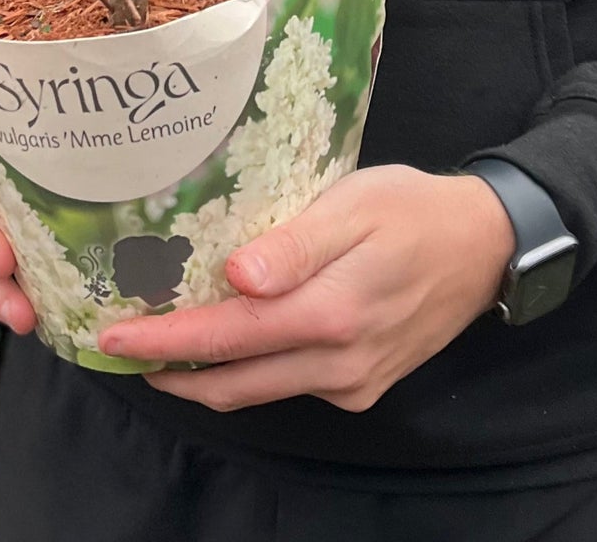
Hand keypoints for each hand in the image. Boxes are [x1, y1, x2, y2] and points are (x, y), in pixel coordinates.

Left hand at [96, 165, 515, 412]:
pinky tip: (230, 340)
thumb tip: (236, 280)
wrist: (484, 244)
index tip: (111, 339)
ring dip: (205, 375)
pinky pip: (290, 386)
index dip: (165, 340)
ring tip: (159, 348)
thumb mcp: (355, 205)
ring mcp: (352, 380)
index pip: (228, 335)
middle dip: (170, 370)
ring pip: (258, 390)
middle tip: (118, 351)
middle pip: (233, 380)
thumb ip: (296, 246)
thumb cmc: (414, 208)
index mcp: (332, 312)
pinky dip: (249, 371)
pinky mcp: (362, 385)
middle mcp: (339, 360)